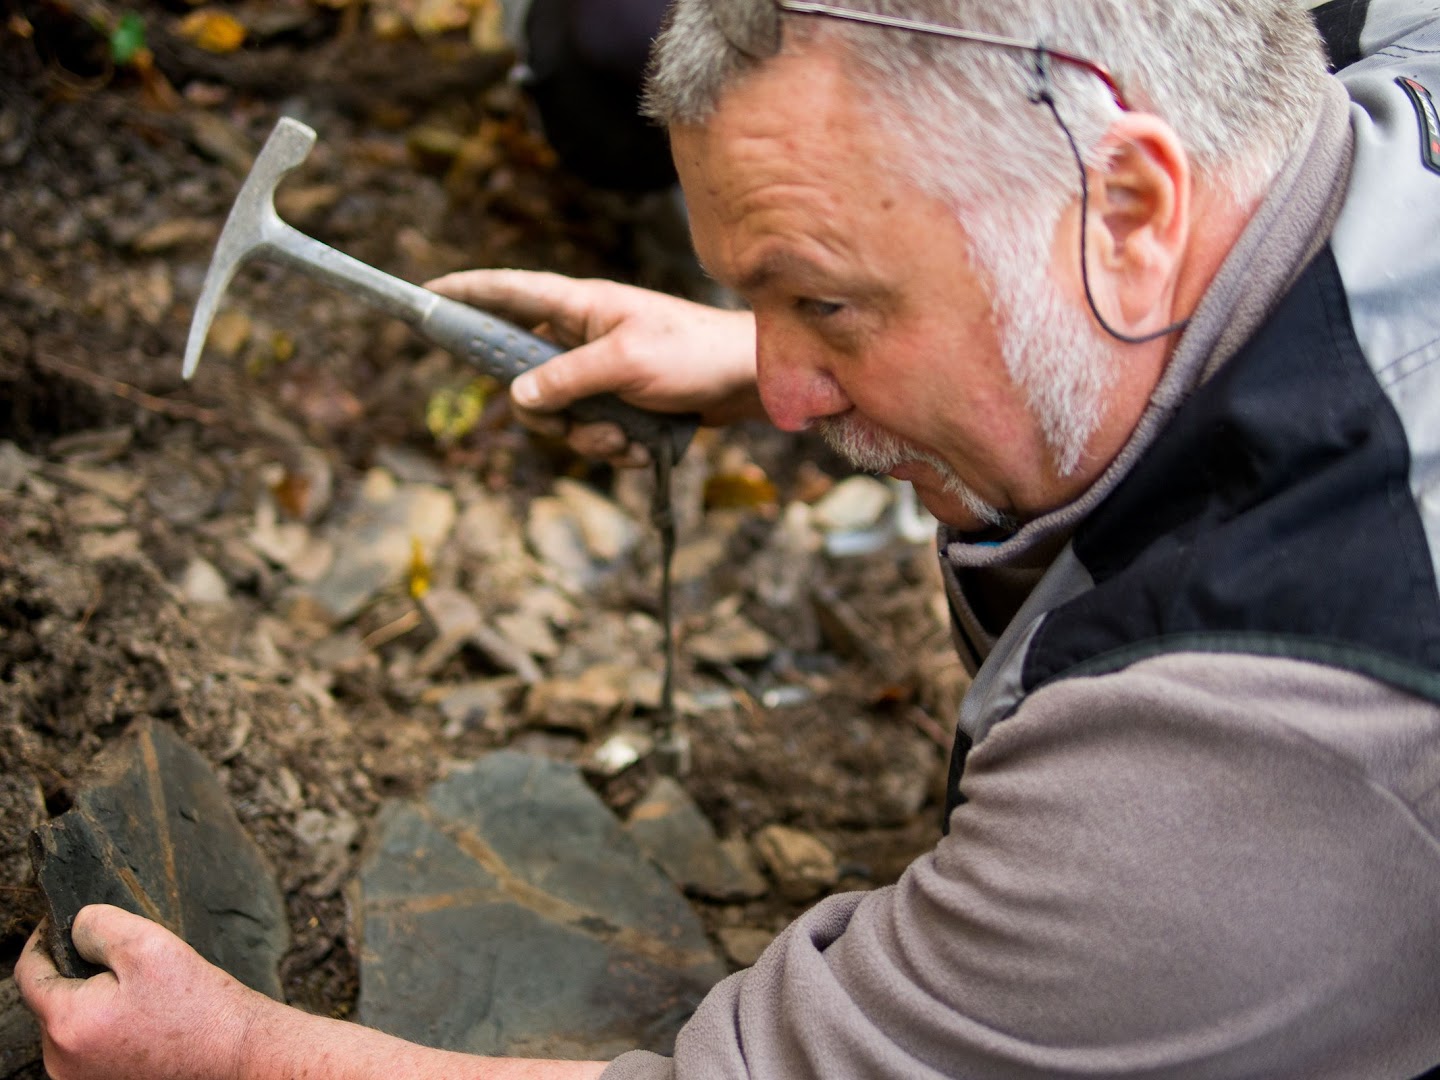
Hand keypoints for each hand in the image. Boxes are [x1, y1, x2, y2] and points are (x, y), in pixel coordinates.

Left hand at [16, 905, 271, 1079]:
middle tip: (124, 957)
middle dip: (77, 972)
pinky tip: (145, 1017)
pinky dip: (107, 1026)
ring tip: (141, 991)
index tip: (63, 921)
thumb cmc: (199, 1006)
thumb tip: (75, 926)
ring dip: (93, 1000)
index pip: (29, 973)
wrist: (237, 1055)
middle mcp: (62, 1061)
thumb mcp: (150, 946)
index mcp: (67, 1023)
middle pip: (52, 1000)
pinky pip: (89, 1047)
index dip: (43, 940)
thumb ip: (100, 926)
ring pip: (71, 1024)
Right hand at [427, 269, 761, 464]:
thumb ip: (566, 379)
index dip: (467, 293)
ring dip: (590, 438)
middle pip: (525, 376)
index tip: (428, 294)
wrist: (751, 382)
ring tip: (627, 436)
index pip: (509, 292)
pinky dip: (615, 447)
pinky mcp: (623, 403)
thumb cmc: (695, 354)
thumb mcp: (626, 363)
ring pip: (560, 416)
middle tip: (568, 423)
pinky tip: (645, 446)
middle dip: (547, 413)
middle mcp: (585, 336)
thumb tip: (519, 397)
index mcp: (580, 306)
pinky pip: (593, 433)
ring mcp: (603, 372)